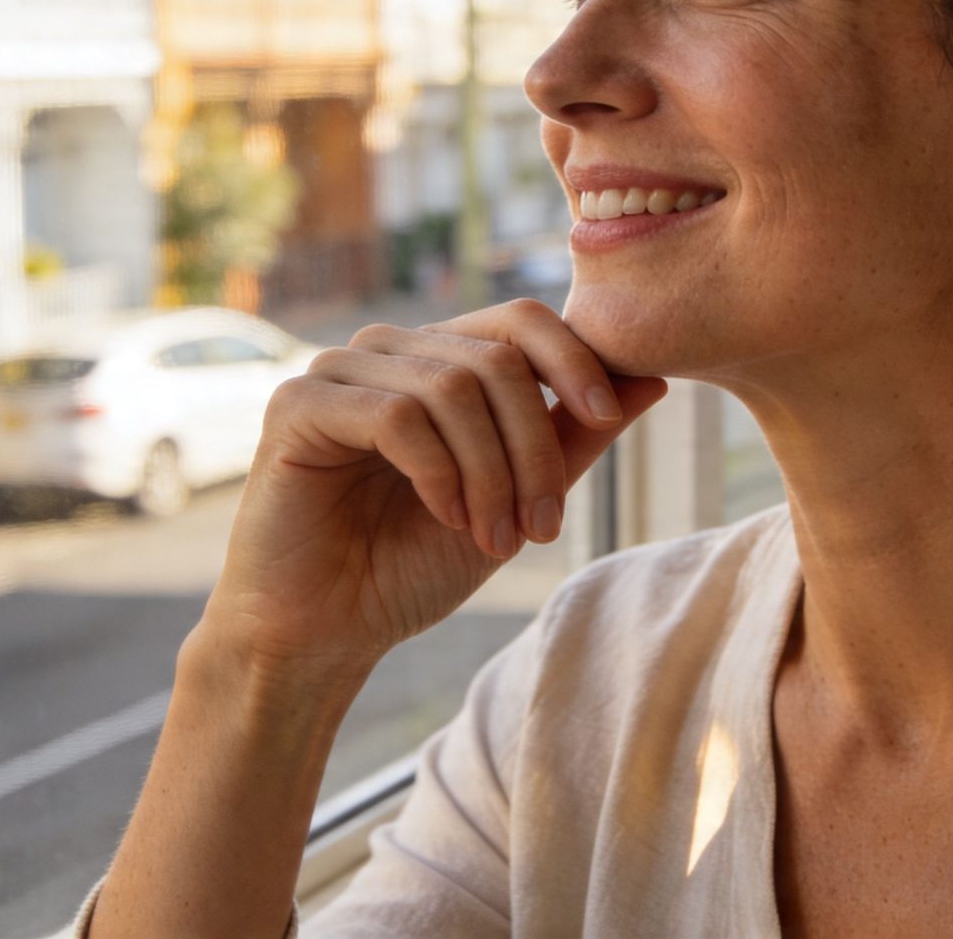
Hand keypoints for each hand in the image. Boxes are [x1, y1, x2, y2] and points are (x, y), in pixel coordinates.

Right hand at [198, 299, 666, 682]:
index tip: (610, 418)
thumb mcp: (515, 499)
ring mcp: (339, 370)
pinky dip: (439, 473)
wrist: (326, 632)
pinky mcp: (299, 404)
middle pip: (496, 360)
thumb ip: (574, 439)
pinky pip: (396, 415)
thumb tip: (653, 380)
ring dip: (491, 473)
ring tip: (494, 539)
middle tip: (541, 529)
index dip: (574, 359)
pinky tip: (444, 517)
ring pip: (452, 387)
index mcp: (438, 360)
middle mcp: (389, 351)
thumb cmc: (411, 566)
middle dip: (534, 449)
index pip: (519, 320)